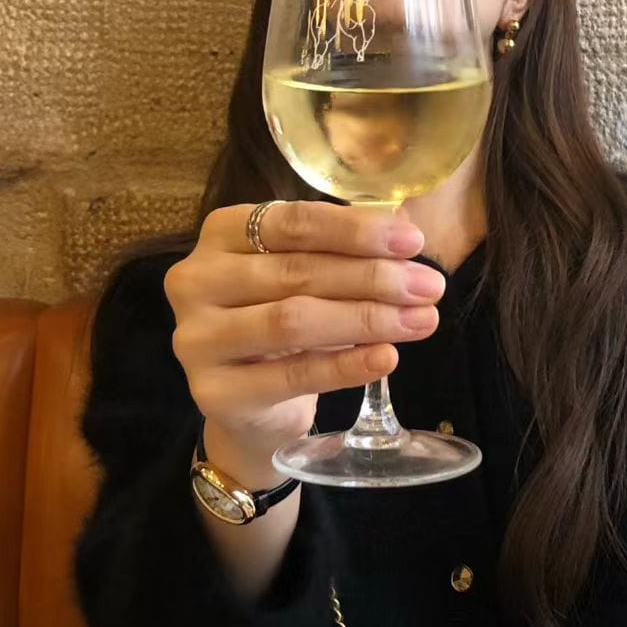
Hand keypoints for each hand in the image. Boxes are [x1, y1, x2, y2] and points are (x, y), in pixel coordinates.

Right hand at [166, 201, 443, 489]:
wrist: (247, 404)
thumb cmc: (280, 320)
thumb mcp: (303, 274)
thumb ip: (341, 250)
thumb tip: (403, 228)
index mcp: (220, 233)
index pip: (293, 222)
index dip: (356, 231)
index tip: (414, 241)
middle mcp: (196, 280)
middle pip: (296, 272)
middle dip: (373, 278)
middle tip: (430, 287)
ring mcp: (197, 338)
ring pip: (293, 320)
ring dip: (366, 318)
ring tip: (421, 321)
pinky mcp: (213, 392)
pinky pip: (292, 376)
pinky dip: (347, 365)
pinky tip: (387, 357)